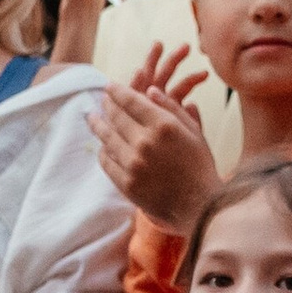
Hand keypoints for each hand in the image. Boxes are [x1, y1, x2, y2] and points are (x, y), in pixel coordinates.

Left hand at [93, 43, 218, 230]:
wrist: (200, 206)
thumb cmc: (200, 167)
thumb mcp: (193, 131)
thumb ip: (171, 108)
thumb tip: (150, 90)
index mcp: (163, 125)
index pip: (131, 101)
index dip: (117, 91)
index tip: (109, 86)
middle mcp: (145, 142)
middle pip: (116, 117)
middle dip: (107, 105)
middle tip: (102, 100)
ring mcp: (133, 164)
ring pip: (107, 138)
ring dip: (97, 126)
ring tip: (92, 118)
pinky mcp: (126, 183)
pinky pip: (107, 162)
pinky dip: (103, 151)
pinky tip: (102, 146)